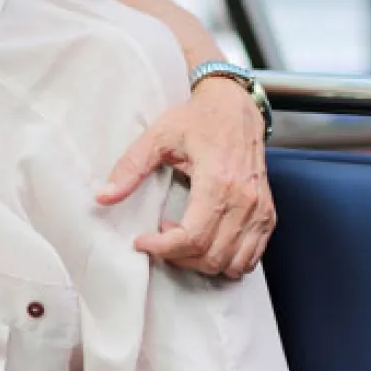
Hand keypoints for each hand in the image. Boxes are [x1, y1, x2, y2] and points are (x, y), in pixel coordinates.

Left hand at [98, 78, 273, 278]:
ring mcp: (260, 210)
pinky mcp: (267, 214)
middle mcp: (245, 201)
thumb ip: (130, 167)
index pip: (193, 237)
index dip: (163, 248)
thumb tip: (103, 196)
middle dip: (178, 257)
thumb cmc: (198, 119)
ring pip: (232, 263)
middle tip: (157, 239)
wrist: (235, 106)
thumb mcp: (157, 136)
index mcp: (218, 182)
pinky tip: (204, 240)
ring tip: (179, 238)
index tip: (141, 241)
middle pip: (212, 256)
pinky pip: (251, 257)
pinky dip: (226, 260)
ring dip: (201, 262)